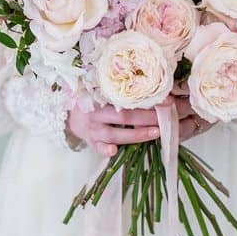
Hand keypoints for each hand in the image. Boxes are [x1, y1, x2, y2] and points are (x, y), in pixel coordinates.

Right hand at [67, 88, 211, 157]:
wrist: (70, 114)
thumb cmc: (94, 99)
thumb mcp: (103, 88)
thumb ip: (122, 89)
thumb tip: (156, 83)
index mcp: (102, 95)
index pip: (126, 97)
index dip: (147, 98)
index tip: (167, 100)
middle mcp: (96, 111)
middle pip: (124, 115)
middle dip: (147, 118)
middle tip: (167, 118)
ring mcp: (92, 128)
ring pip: (114, 133)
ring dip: (136, 134)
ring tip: (155, 133)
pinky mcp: (90, 141)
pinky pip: (97, 147)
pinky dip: (105, 150)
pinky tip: (114, 151)